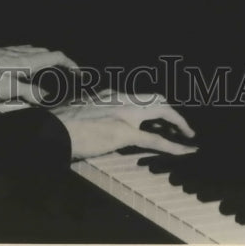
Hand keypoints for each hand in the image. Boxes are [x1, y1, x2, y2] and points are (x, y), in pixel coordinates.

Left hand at [0, 45, 78, 103]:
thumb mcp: (7, 89)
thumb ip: (28, 92)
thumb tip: (47, 96)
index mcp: (28, 60)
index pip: (57, 56)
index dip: (71, 64)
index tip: (80, 73)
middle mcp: (23, 52)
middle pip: (49, 53)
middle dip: (61, 63)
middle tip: (68, 76)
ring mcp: (12, 51)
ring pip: (37, 52)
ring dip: (48, 61)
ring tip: (51, 74)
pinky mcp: (2, 53)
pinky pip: (26, 54)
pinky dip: (35, 60)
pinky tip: (27, 70)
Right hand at [50, 92, 196, 159]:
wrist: (54, 129)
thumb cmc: (61, 123)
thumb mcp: (80, 110)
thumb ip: (93, 111)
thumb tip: (96, 120)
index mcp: (109, 94)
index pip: (139, 97)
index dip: (154, 107)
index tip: (161, 117)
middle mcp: (120, 98)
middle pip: (156, 99)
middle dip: (172, 112)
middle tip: (182, 127)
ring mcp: (124, 114)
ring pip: (162, 112)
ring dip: (179, 123)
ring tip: (189, 135)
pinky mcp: (124, 132)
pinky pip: (156, 139)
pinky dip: (174, 146)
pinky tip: (186, 151)